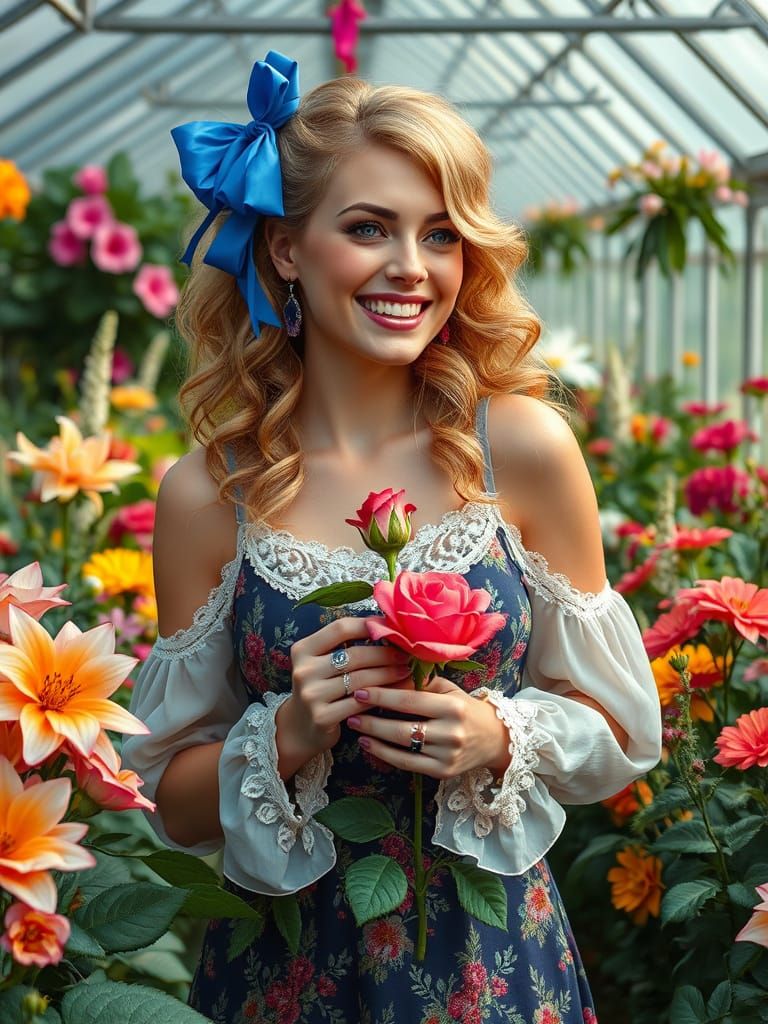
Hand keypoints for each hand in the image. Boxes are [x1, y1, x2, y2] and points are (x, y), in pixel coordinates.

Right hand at [276, 616, 413, 770]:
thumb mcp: (323, 663)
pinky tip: (395, 694)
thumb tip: (386, 627)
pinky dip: (380, 697)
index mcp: (303, 649)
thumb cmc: (321, 688)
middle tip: (406, 655)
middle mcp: (303, 670)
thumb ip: (345, 646)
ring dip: (388, 674)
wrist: (300, 728)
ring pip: (360, 679)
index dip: (369, 625)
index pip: (341, 628)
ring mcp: (311, 694)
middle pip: (354, 654)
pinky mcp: (322, 717)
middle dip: (385, 653)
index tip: (391, 628)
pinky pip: (360, 703)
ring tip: (406, 672)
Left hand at [346, 675, 511, 780]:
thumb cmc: (466, 707)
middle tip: (351, 710)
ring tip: (355, 727)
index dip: (382, 696)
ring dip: (374, 737)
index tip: (360, 690)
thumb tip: (384, 675)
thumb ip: (420, 683)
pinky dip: (385, 755)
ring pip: (402, 748)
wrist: (495, 739)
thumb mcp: (448, 689)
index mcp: (453, 707)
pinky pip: (407, 764)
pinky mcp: (443, 772)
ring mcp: (447, 756)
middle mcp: (452, 733)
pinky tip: (370, 744)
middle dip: (372, 719)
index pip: (410, 701)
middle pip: (403, 728)